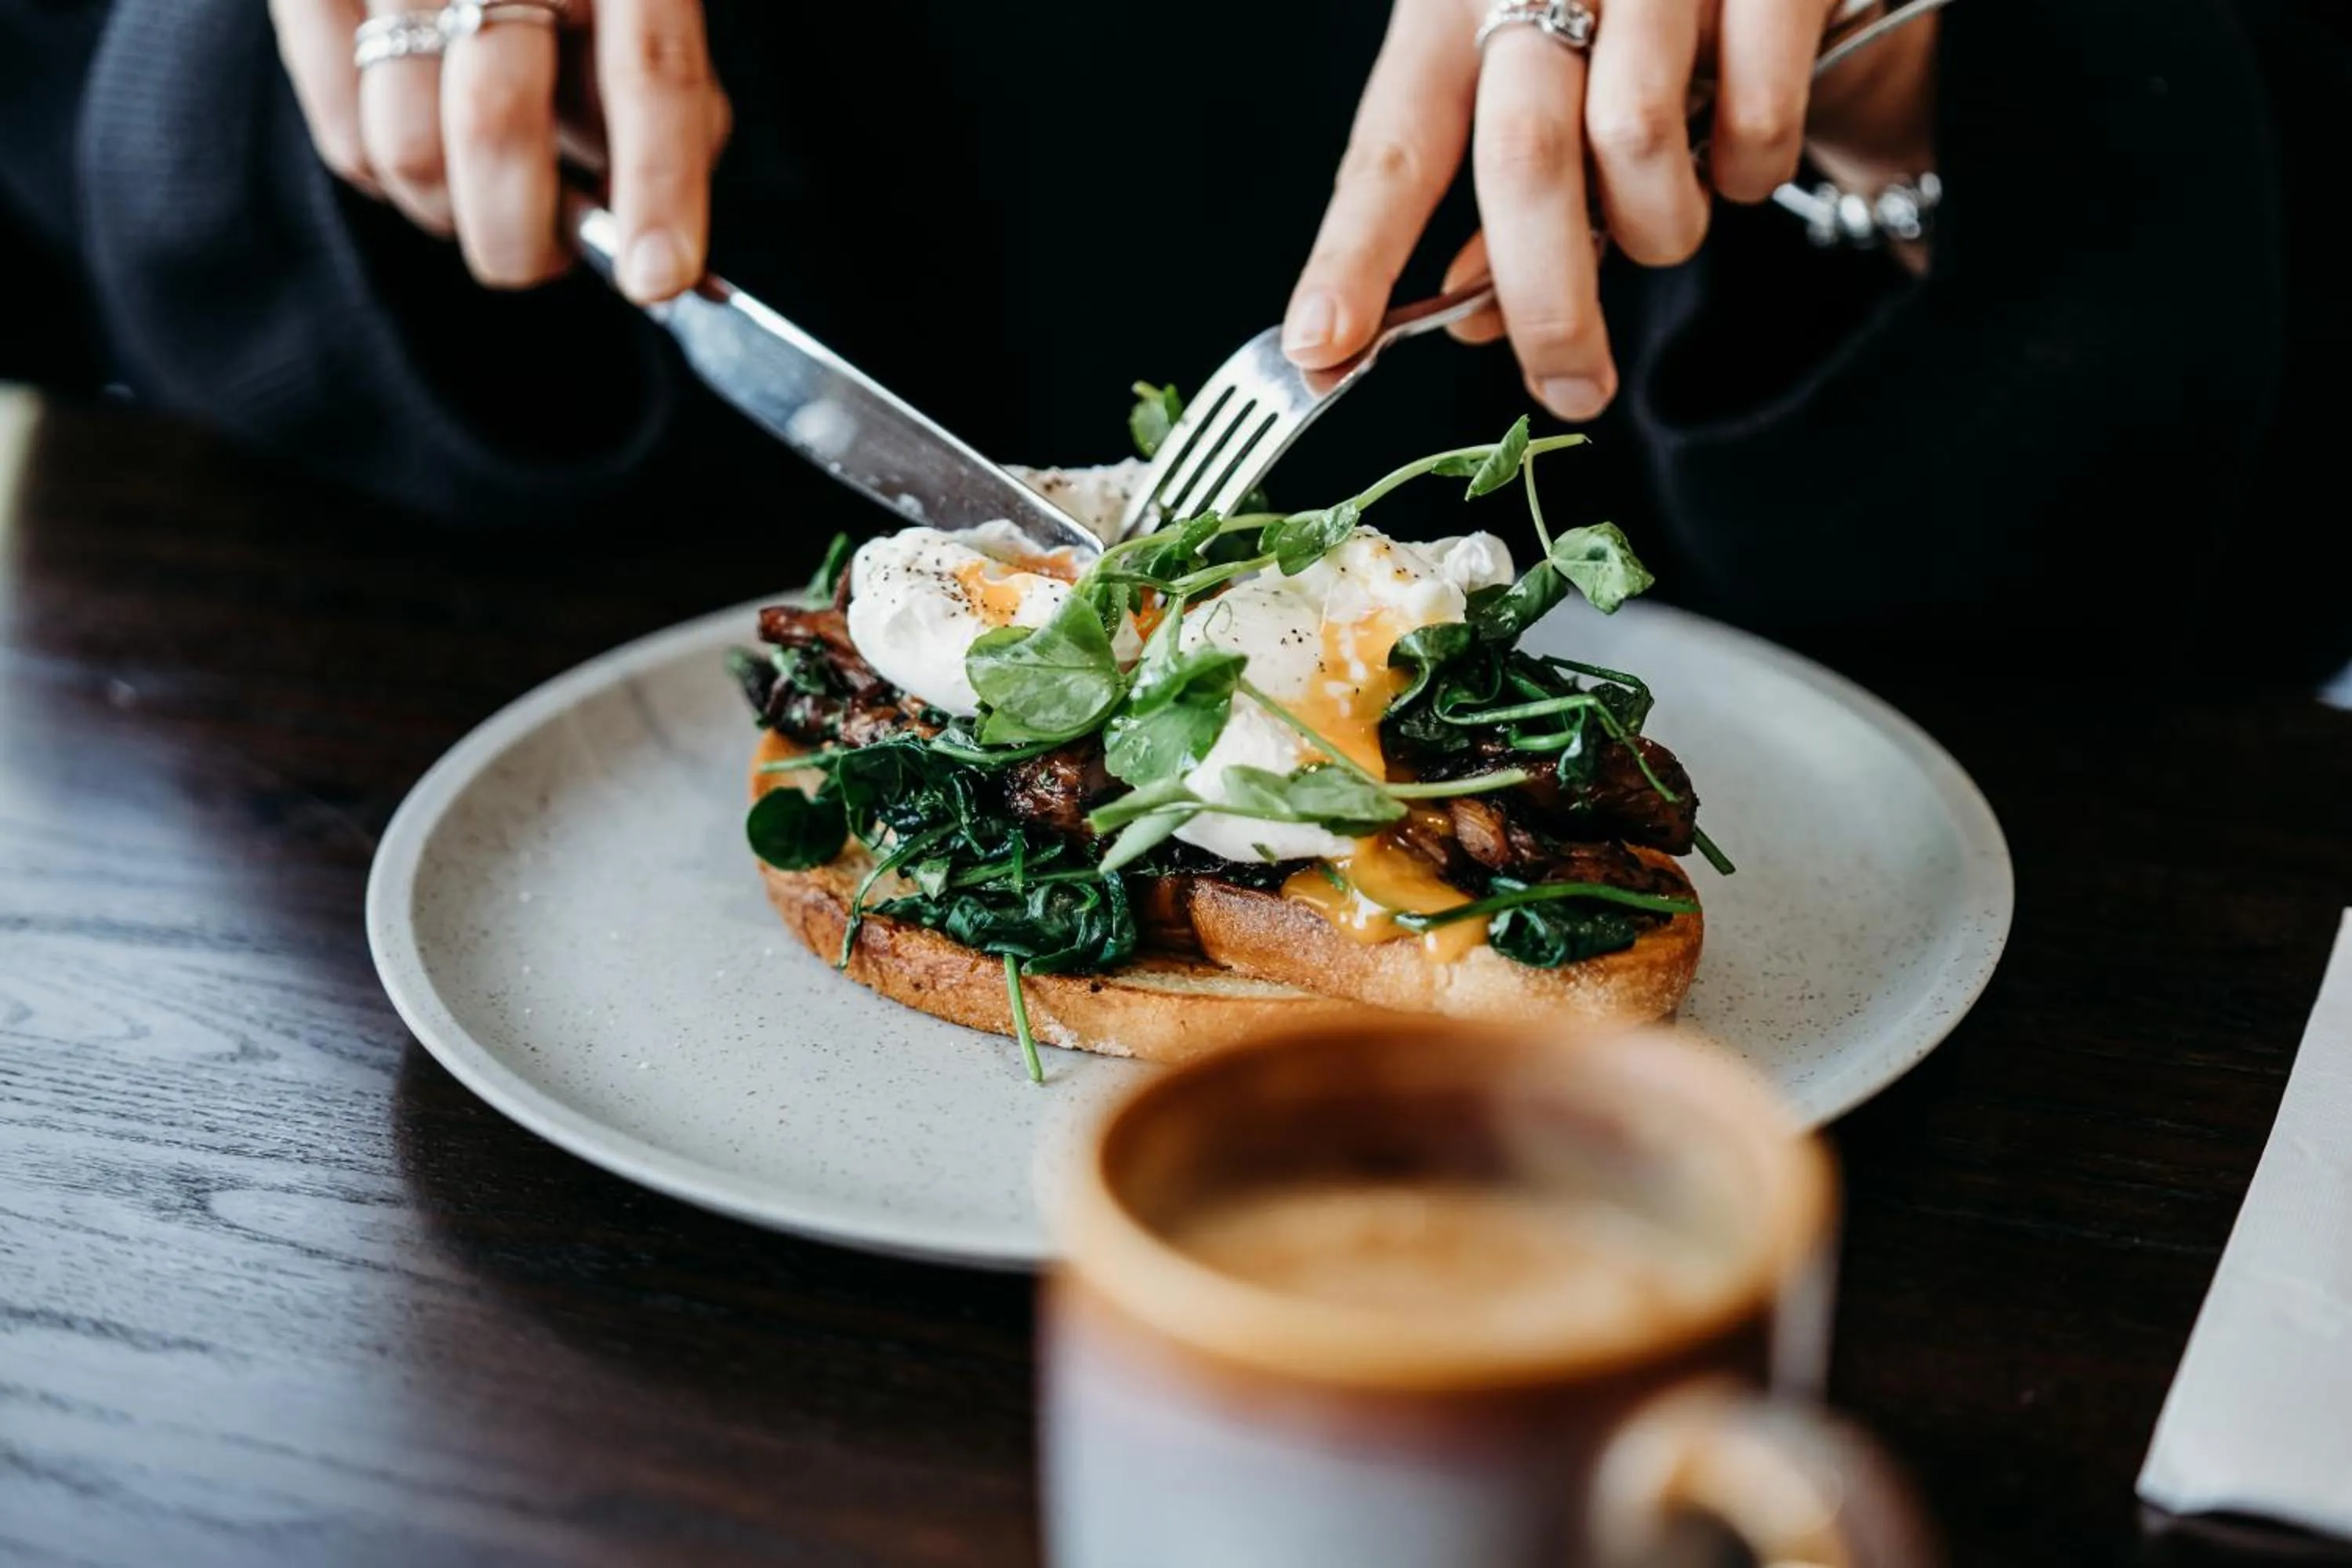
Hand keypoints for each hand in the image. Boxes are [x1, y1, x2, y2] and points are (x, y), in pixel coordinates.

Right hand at [270, 0, 731, 300]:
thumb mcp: (636, 3)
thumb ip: (664, 98)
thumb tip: (641, 220)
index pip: (648, 72)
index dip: (659, 188)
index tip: (657, 279)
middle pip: (496, 128)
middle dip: (523, 238)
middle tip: (545, 255)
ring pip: (406, 150)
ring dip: (454, 213)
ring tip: (482, 190)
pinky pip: (344, 140)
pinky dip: (392, 178)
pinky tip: (427, 143)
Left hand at [1282, 0, 1938, 419]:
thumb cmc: (1638, 44)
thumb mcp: (1547, 106)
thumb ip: (1503, 205)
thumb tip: (1471, 318)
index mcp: (1458, 4)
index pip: (1393, 145)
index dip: (1355, 254)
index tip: (1322, 345)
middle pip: (1522, 155)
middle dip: (1545, 300)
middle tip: (1570, 389)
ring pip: (1639, 141)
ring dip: (1658, 228)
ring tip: (1669, 218)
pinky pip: (1754, 118)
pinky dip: (1750, 172)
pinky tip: (1745, 157)